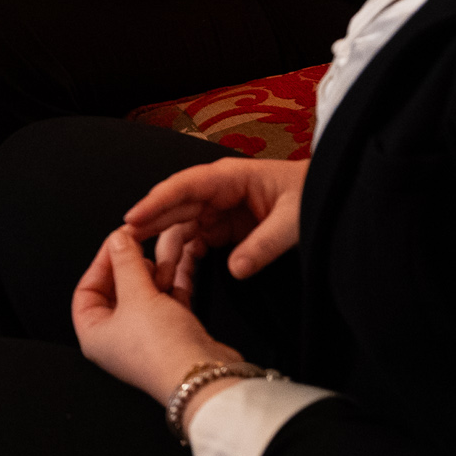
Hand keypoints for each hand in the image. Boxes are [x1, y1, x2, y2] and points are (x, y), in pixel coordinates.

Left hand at [73, 225, 239, 410]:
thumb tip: (116, 239)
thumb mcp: (137, 296)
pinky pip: (168, 301)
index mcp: (94, 334)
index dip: (100, 263)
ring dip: (155, 272)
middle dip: (130, 265)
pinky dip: (173, 283)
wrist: (203, 376)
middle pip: (117, 290)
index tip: (116, 241)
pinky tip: (180, 265)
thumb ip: (125, 262)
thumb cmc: (162, 350)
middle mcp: (117, 338)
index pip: (86, 290)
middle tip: (140, 244)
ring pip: (145, 293)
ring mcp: (146, 336)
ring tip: (164, 253)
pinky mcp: (173, 333)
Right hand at [121, 156, 308, 279]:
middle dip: (150, 227)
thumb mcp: (294, 220)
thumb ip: (264, 245)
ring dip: (168, 251)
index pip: (183, 186)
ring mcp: (219, 209)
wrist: (330, 197)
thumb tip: (235, 268)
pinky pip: (196, 242)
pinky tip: (177, 277)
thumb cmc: (312, 195)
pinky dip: (186, 260)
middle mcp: (217, 191)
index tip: (132, 220)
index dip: (155, 202)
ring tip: (157, 276)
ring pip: (181, 228)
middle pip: (174, 208)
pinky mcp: (224, 228)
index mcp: (229, 177)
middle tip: (125, 250)